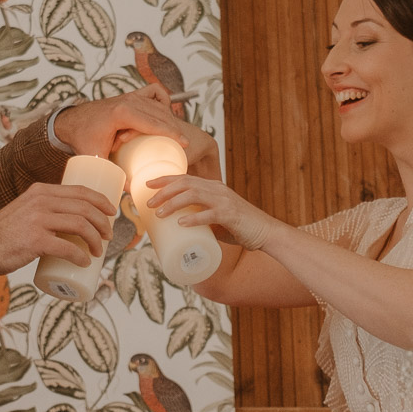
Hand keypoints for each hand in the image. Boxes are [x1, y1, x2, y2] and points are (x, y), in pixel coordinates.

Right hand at [0, 182, 117, 275]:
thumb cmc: (4, 234)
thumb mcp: (25, 210)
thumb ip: (42, 210)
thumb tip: (70, 223)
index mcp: (40, 191)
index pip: (80, 191)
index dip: (101, 201)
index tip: (112, 212)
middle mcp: (40, 201)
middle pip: (84, 207)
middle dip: (103, 222)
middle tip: (108, 236)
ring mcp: (38, 220)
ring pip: (80, 225)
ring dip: (96, 239)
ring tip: (99, 250)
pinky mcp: (35, 240)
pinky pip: (67, 247)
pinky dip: (80, 256)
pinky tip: (85, 262)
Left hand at [54, 85, 220, 173]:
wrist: (72, 120)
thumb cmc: (83, 137)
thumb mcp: (96, 157)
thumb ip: (114, 172)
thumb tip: (131, 188)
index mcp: (121, 113)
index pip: (153, 122)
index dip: (171, 132)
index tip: (184, 142)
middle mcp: (129, 100)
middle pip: (160, 113)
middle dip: (174, 128)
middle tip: (184, 143)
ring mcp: (131, 95)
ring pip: (159, 105)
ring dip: (168, 119)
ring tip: (175, 136)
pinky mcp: (131, 95)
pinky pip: (155, 93)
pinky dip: (163, 101)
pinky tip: (165, 113)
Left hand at [146, 174, 281, 249]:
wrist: (265, 233)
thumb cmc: (239, 227)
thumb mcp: (216, 218)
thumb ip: (200, 218)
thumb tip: (177, 229)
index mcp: (213, 187)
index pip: (185, 177)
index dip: (165, 179)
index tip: (147, 184)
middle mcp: (217, 190)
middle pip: (185, 183)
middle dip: (164, 191)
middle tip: (149, 202)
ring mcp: (225, 201)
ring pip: (194, 195)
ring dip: (174, 203)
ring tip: (160, 213)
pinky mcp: (231, 215)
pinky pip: (210, 214)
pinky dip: (194, 218)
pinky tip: (181, 223)